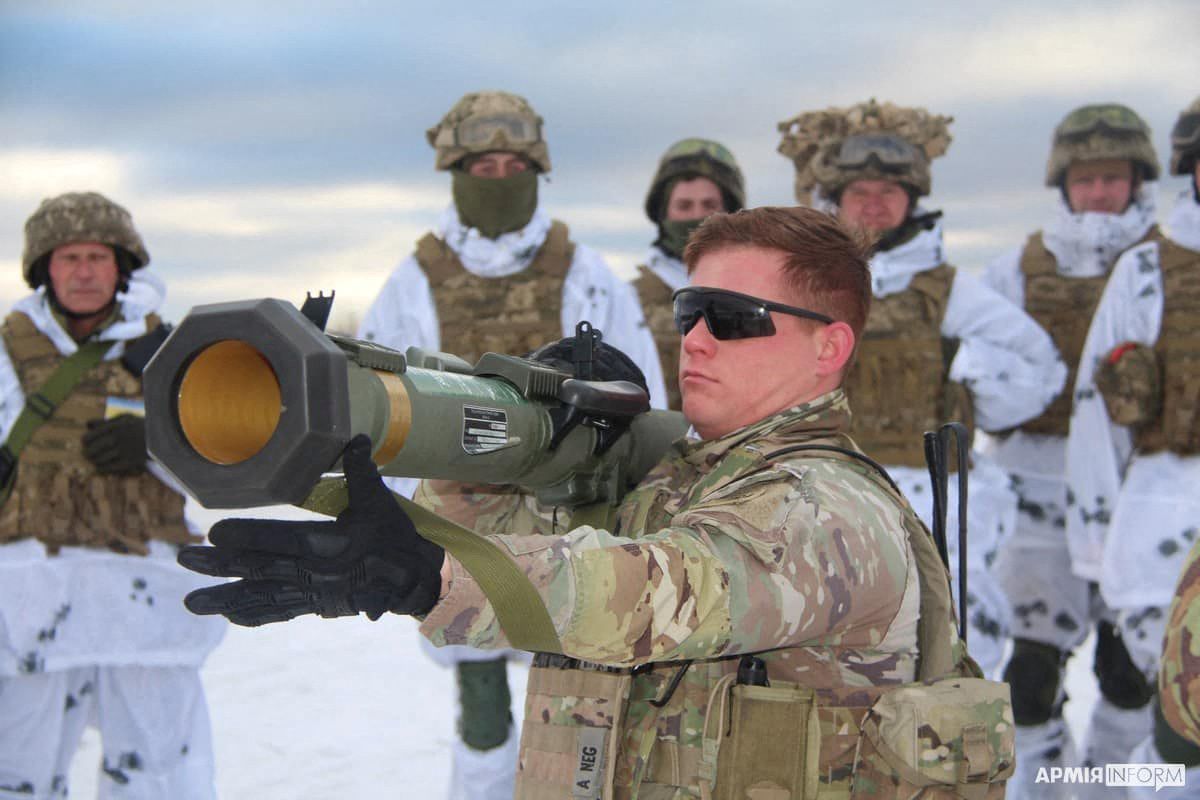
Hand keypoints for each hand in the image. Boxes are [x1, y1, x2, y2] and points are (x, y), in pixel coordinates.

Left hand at [82, 414, 146, 474]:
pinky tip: (99, 469)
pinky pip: (112, 467)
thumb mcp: (125, 417)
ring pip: (102, 459)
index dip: (85, 440)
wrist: (162, 436)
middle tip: (85, 454)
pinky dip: (103, 469)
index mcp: (115, 427)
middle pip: (94, 449)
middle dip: (87, 453)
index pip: (91, 436)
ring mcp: (125, 451)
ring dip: (95, 461)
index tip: (84, 443)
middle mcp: (118, 439)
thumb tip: (87, 424)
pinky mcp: (131, 461)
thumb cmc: (141, 425)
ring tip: (93, 461)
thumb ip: (106, 421)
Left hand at [177, 435, 444, 625]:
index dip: (246, 537)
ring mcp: (313, 592)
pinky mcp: (317, 605)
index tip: (212, 532)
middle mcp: (314, 572)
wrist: (414, 580)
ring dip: (224, 598)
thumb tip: (353, 437)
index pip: (278, 539)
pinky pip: (279, 611)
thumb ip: (361, 470)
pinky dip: (254, 613)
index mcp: (327, 544)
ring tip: (191, 603)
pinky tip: (229, 614)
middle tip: (183, 558)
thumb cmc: (395, 537)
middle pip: (258, 568)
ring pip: (261, 596)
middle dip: (218, 565)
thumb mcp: (379, 501)